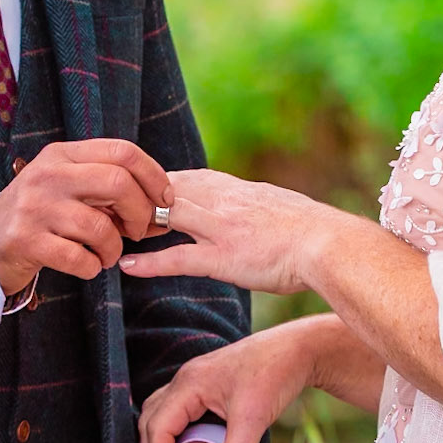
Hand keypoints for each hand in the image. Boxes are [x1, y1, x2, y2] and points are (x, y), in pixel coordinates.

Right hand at [0, 139, 170, 294]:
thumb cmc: (42, 215)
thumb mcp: (71, 190)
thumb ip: (112, 194)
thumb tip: (164, 212)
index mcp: (63, 154)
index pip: (122, 151)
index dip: (153, 176)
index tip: (164, 200)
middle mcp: (49, 175)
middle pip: (118, 183)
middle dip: (140, 212)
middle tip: (137, 231)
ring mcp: (35, 208)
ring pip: (100, 227)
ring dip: (114, 248)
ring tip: (106, 255)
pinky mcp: (26, 241)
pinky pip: (79, 258)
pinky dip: (93, 267)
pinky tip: (87, 265)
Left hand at [118, 168, 336, 296]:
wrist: (334, 245)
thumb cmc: (318, 235)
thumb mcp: (283, 209)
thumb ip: (262, 207)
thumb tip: (258, 210)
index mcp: (241, 191)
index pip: (192, 177)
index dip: (162, 181)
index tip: (139, 186)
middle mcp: (227, 203)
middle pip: (170, 188)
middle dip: (138, 194)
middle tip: (110, 203)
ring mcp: (223, 230)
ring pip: (168, 215)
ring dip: (136, 222)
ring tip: (108, 229)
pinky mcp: (225, 258)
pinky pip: (178, 258)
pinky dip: (149, 262)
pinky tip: (126, 266)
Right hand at [138, 324, 320, 442]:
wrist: (295, 349)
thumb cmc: (275, 375)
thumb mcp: (255, 418)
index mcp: (189, 384)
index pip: (157, 427)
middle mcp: (184, 380)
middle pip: (149, 421)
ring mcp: (191, 380)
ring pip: (158, 414)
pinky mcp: (203, 385)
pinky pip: (174, 411)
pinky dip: (172, 433)